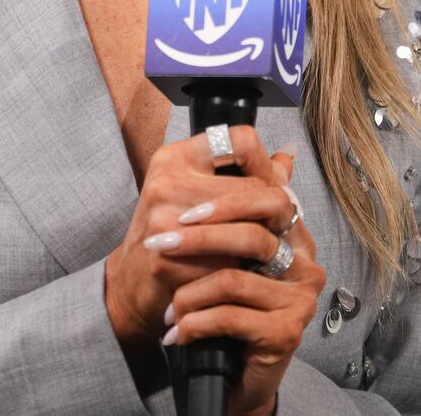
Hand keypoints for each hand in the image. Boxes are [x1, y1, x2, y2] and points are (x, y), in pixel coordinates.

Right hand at [103, 125, 299, 359]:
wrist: (133, 280)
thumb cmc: (170, 229)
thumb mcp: (195, 190)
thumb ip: (241, 174)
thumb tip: (287, 160)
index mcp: (175, 157)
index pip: (241, 140)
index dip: (265, 164)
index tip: (268, 184)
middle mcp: (168, 182)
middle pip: (255, 188)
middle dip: (273, 212)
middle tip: (277, 227)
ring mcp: (167, 219)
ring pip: (251, 227)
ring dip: (264, 243)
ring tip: (264, 249)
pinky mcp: (174, 257)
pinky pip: (234, 261)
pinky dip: (244, 270)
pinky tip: (240, 270)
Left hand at [161, 151, 325, 415]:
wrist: (233, 366)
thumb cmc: (226, 299)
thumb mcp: (221, 246)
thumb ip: (223, 198)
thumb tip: (224, 149)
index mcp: (291, 230)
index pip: (271, 188)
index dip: (227, 190)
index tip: (182, 203)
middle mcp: (305, 258)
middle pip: (250, 228)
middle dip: (196, 236)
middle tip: (158, 241)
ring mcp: (300, 296)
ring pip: (232, 276)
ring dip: (188, 289)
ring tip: (165, 300)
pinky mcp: (285, 331)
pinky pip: (230, 315)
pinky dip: (195, 321)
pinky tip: (176, 328)